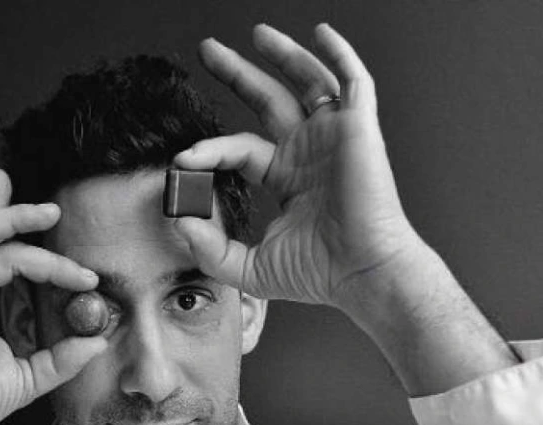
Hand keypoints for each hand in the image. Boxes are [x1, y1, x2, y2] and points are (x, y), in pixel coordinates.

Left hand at [173, 23, 423, 309]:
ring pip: (307, 82)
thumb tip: (179, 222)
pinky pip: (353, 81)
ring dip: (282, 55)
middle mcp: (309, 153)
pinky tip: (320, 32)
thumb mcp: (249, 268)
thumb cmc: (320, 274)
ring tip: (254, 33)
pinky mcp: (358, 129)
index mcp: (287, 179)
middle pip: (269, 100)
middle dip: (238, 73)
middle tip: (208, 51)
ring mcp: (334, 138)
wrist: (363, 274)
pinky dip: (339, 53)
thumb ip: (210, 250)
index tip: (182, 160)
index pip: (240, 149)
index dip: (209, 150)